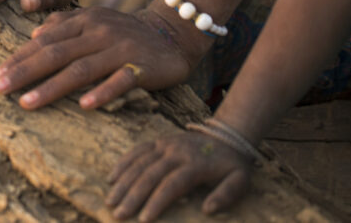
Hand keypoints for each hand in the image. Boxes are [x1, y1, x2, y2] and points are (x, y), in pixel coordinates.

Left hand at [0, 7, 197, 108]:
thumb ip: (63, 26)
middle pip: (55, 54)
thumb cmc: (122, 32)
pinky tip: (85, 105)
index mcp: (83, 20)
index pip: (44, 41)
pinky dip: (103, 92)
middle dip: (23, 72)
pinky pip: (121, 81)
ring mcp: (121, 49)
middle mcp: (98, 32)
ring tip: (26, 102)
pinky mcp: (143, 66)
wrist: (171, 34)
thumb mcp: (92, 22)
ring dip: (51, 87)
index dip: (18, 58)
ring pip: (81, 69)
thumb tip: (33, 36)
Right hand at [106, 131, 251, 220]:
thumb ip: (227, 195)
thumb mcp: (240, 181)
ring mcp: (164, 144)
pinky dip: (123, 163)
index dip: (156, 202)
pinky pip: (136, 150)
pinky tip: (112, 178)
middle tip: (118, 214)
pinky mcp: (158, 141)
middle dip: (132, 196)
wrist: (226, 136)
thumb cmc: (232, 165)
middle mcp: (176, 152)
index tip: (144, 220)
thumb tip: (207, 210)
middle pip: (149, 175)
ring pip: (139, 163)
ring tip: (110, 200)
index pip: (171, 185)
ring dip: (122, 182)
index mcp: (195, 164)